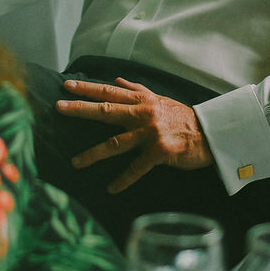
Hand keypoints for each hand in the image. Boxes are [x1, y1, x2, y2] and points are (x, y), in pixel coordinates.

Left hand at [57, 77, 213, 191]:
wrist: (211, 133)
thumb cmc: (183, 117)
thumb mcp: (160, 99)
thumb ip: (137, 91)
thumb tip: (117, 82)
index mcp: (142, 100)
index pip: (109, 92)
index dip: (87, 88)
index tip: (66, 85)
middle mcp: (143, 114)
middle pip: (106, 111)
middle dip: (81, 109)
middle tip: (58, 107)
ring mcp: (151, 133)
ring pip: (116, 143)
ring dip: (94, 154)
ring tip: (75, 162)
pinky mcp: (160, 151)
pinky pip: (137, 167)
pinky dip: (124, 179)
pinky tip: (111, 188)